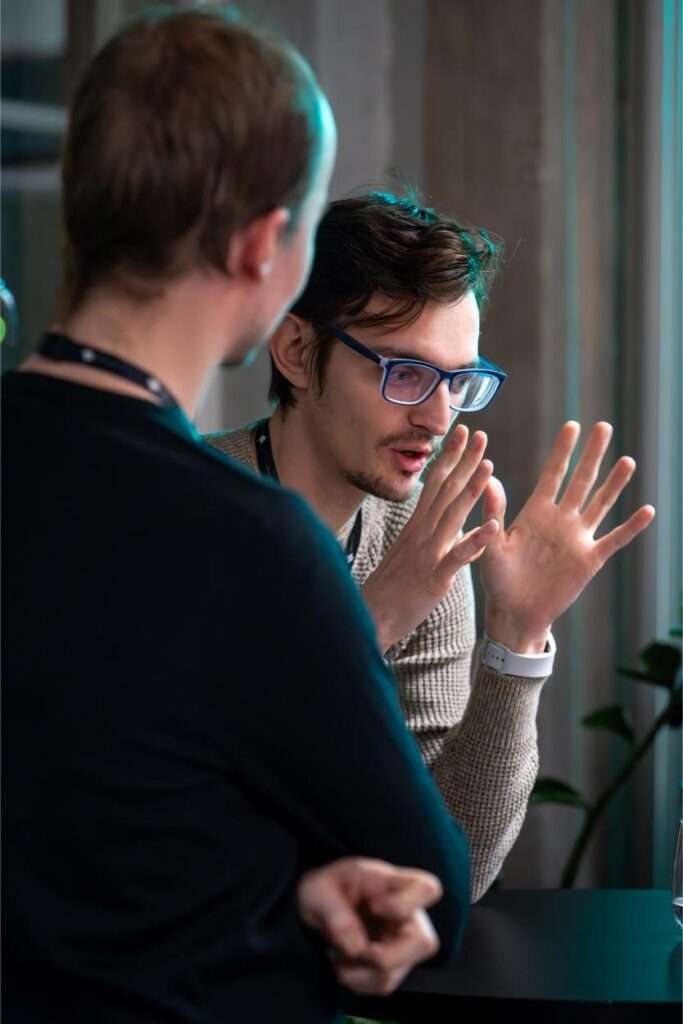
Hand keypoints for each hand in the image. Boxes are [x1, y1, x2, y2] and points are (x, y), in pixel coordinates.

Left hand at [297, 857, 441, 994]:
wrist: (319, 906)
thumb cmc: (325, 889)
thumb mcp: (317, 891)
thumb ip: (335, 913)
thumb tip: (356, 947)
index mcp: (390, 883)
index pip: (427, 889)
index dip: (405, 905)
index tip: (374, 907)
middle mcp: (405, 914)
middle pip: (424, 942)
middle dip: (384, 956)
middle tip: (355, 950)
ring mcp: (401, 941)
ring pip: (399, 971)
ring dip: (361, 971)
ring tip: (337, 954)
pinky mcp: (392, 965)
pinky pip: (383, 985)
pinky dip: (357, 981)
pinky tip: (342, 963)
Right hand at [362, 424, 498, 650]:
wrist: (372, 618)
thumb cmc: (391, 588)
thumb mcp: (409, 552)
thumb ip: (429, 533)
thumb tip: (447, 520)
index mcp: (416, 525)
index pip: (434, 482)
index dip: (449, 455)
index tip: (462, 431)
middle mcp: (421, 533)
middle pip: (445, 490)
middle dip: (463, 460)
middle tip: (479, 434)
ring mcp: (428, 554)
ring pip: (452, 516)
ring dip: (472, 490)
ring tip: (490, 466)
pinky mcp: (434, 578)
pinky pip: (458, 557)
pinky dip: (476, 542)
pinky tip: (494, 527)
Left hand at [480, 421, 655, 650]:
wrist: (514, 612)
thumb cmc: (498, 579)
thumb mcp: (491, 543)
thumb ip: (494, 512)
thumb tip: (488, 478)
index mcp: (535, 512)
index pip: (553, 474)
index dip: (563, 451)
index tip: (572, 426)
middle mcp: (560, 520)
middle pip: (581, 480)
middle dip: (592, 455)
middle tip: (603, 427)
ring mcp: (577, 538)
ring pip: (600, 504)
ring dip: (614, 483)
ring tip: (628, 460)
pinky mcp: (589, 560)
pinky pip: (614, 539)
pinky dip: (631, 527)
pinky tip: (647, 510)